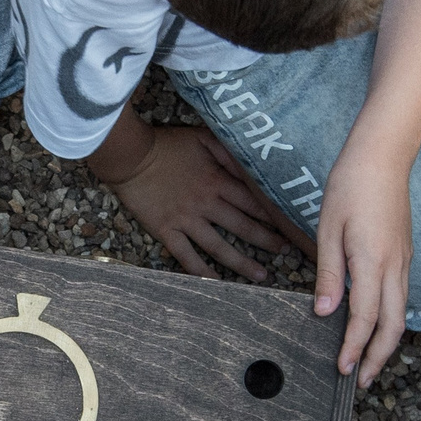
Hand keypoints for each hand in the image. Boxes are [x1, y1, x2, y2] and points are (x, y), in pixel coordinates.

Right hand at [100, 124, 308, 282]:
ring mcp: (187, 220)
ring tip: (261, 276)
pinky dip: (201, 272)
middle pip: (243, 226)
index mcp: (217, 181)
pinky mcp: (167, 231)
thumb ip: (227, 150)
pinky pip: (187, 256)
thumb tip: (250, 163)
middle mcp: (206, 204)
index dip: (273, 215)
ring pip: (220, 247)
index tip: (290, 225)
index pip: (252, 202)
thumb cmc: (166, 144)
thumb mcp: (202, 137)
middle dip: (267, 241)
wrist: (131, 156)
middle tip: (285, 253)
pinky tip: (216, 283)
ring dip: (242, 263)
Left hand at [314, 148, 412, 384]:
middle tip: (361, 380)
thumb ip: (329, 274)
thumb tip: (325, 312)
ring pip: (402, 313)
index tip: (343, 370)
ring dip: (387, 342)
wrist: (382, 156)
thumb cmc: (349, 187)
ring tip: (368, 361)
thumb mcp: (328, 230)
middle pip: (394, 326)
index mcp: (373, 261)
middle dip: (378, 358)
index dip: (354, 348)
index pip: (365, 318)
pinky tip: (376, 326)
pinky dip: (391, 320)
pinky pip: (401, 296)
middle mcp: (395, 266)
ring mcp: (404, 261)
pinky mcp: (404, 254)